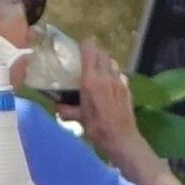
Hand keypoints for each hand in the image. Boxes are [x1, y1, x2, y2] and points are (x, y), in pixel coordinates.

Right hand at [68, 33, 143, 152]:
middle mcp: (106, 76)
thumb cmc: (98, 128)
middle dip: (93, 53)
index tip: (78, 48)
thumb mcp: (79, 119)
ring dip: (104, 62)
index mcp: (91, 81)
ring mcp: (119, 81)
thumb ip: (67, 110)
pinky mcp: (127, 88)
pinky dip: (113, 74)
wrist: (122, 138)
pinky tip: (109, 84)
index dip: (84, 46)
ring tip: (97, 70)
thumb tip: (57, 107)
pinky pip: (119, 74)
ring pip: (112, 62)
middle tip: (85, 59)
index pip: (89, 51)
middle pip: (101, 54)